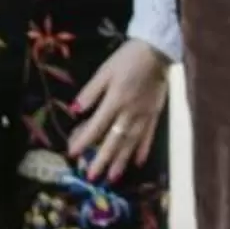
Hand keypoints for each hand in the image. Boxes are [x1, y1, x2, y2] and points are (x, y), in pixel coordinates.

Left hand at [68, 40, 170, 179]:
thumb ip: (90, 92)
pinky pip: (149, 135)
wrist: (157, 51)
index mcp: (115, 100)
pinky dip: (143, 149)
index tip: (72, 154)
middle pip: (114, 140)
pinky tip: (138, 162)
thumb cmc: (127, 58)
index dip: (84, 140)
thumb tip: (75, 110)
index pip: (97, 126)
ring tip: (113, 177)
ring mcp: (144, 115)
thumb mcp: (105, 70)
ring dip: (121, 160)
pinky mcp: (155, 114)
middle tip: (92, 177)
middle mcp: (130, 112)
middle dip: (102, 160)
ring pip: (131, 142)